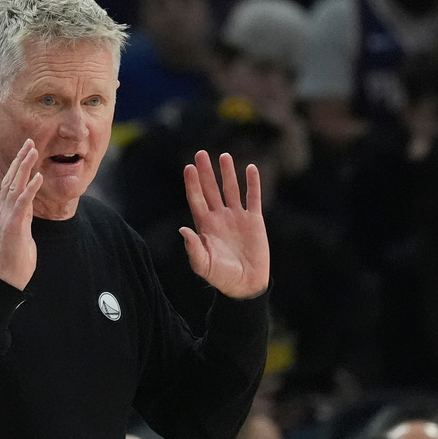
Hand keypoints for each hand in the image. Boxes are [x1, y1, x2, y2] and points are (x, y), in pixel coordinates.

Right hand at [0, 139, 42, 289]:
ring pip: (15, 186)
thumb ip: (21, 220)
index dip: (18, 167)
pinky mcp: (14, 226)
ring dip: (25, 167)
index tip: (26, 151)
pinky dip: (30, 188)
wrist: (7, 279)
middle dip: (20, 159)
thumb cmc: (16, 261)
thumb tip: (27, 212)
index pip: (10, 184)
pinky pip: (23, 203)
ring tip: (33, 150)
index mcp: (4, 213)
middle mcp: (3, 211)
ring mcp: (7, 217)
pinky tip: (38, 177)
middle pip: (10, 179)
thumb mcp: (20, 235)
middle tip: (29, 141)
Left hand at [180, 151, 269, 298]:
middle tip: (201, 153)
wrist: (245, 285)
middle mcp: (219, 217)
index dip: (193, 183)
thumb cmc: (221, 277)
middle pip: (211, 189)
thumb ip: (193, 248)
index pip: (197, 199)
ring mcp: (237, 217)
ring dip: (227, 173)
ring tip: (224, 156)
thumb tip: (183, 229)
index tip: (188, 167)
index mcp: (205, 226)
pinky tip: (250, 168)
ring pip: (231, 189)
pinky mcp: (254, 221)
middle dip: (206, 172)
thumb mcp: (203, 265)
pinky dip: (253, 183)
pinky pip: (253, 197)